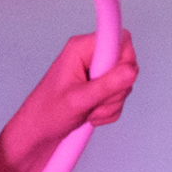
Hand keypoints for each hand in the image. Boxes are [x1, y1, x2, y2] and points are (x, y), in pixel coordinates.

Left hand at [0, 30, 139, 171]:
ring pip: (125, 84)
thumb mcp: (79, 100)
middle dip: (117, 89)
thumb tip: (132, 70)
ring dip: (111, 103)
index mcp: (81, 48)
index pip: (120, 39)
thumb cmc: (48, 113)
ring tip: (89, 111)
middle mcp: (91, 56)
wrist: (39, 132)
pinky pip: (120, 97)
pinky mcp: (101, 87)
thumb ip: (107, 85)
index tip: (117, 78)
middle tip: (95, 101)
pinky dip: (110, 111)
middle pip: (126, 64)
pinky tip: (92, 115)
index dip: (125, 59)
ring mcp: (97, 72)